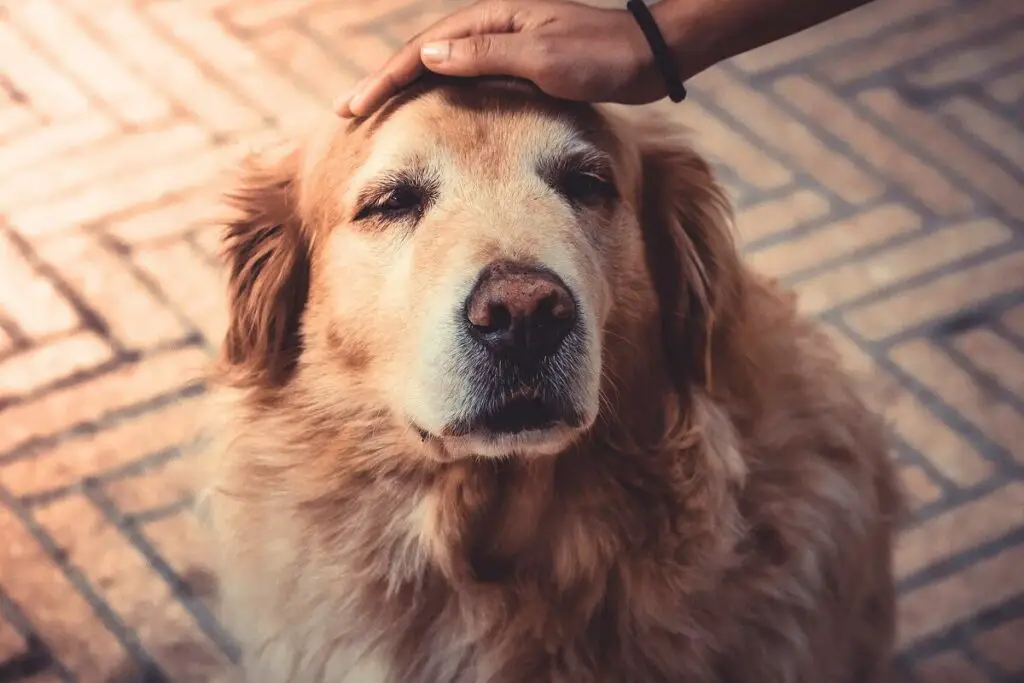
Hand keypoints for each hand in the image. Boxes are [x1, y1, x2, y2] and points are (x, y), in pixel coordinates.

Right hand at [335, 0, 667, 117]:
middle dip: (383, 82)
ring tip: (374, 109)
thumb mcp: (542, 57)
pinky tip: (427, 108)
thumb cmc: (600, 56)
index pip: (422, 51)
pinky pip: (463, 77)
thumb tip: (427, 56)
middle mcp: (491, 27)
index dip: (385, 79)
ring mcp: (503, 44)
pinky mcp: (517, 62)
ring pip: (439, 66)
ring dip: (405, 87)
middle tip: (347, 110)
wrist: (646, 56)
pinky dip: (436, 92)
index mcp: (490, 20)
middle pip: (422, 55)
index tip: (355, 106)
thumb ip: (485, 55)